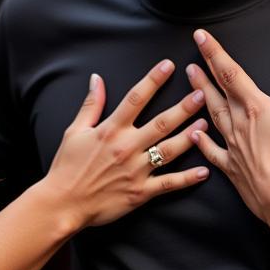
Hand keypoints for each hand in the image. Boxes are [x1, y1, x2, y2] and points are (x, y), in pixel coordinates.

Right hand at [42, 60, 208, 228]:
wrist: (62, 204)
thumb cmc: (66, 167)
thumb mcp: (74, 131)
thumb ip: (90, 104)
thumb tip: (96, 79)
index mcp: (111, 130)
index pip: (135, 99)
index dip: (153, 80)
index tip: (168, 65)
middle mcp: (126, 147)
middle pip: (161, 123)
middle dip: (183, 108)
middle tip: (201, 94)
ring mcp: (136, 171)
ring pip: (169, 150)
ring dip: (190, 136)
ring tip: (207, 123)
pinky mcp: (140, 192)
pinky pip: (168, 183)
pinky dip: (187, 178)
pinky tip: (204, 171)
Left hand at [185, 30, 269, 228]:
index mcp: (253, 106)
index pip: (230, 72)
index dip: (214, 52)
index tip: (199, 36)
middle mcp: (238, 123)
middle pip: (217, 93)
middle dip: (204, 75)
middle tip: (189, 62)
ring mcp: (233, 147)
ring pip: (213, 118)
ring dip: (201, 100)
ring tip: (191, 88)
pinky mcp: (233, 169)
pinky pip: (214, 153)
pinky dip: (204, 143)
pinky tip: (196, 136)